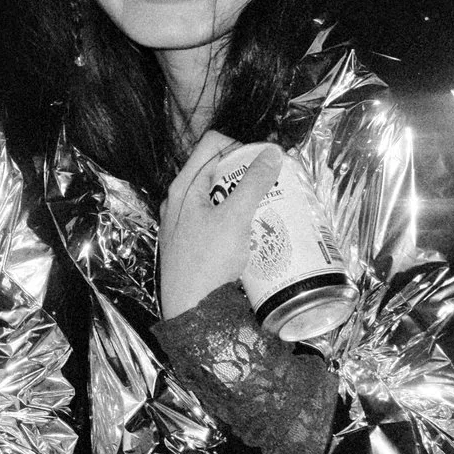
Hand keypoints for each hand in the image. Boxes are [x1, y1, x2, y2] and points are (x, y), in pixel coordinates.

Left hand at [158, 132, 284, 321]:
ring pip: (218, 195)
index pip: (212, 144)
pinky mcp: (193, 242)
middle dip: (246, 171)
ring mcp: (184, 222)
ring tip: (269, 203)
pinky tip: (254, 228)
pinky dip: (236, 216)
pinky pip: (217, 218)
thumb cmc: (206, 262)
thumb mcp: (235, 218)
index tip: (266, 159)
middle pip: (216, 168)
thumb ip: (254, 183)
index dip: (240, 144)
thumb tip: (271, 153)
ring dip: (243, 195)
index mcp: (184, 186)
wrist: (190, 309)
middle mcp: (180, 200)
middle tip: (273, 181)